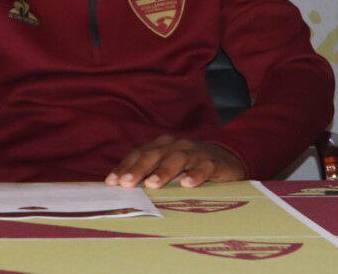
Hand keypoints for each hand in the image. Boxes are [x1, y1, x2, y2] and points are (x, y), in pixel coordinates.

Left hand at [105, 135, 244, 188]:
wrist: (226, 161)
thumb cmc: (189, 168)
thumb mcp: (168, 170)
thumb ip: (148, 177)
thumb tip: (121, 191)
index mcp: (161, 146)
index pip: (139, 154)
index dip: (125, 167)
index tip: (111, 182)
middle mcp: (176, 146)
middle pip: (154, 154)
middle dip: (139, 168)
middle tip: (127, 183)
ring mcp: (195, 152)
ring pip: (177, 159)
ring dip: (164, 171)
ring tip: (152, 183)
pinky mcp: (214, 162)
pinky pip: (204, 167)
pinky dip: (196, 174)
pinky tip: (188, 184)